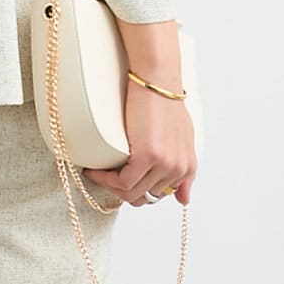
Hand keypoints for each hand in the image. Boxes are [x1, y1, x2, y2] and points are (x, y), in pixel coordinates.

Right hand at [81, 75, 196, 206]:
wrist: (156, 82)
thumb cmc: (165, 104)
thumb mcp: (183, 140)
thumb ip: (184, 169)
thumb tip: (184, 201)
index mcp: (188, 167)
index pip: (160, 195)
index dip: (138, 191)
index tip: (120, 182)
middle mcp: (179, 169)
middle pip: (144, 197)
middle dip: (121, 191)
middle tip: (105, 177)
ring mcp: (164, 164)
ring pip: (131, 192)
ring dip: (110, 186)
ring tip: (96, 173)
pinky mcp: (147, 157)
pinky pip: (122, 181)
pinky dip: (105, 179)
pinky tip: (94, 170)